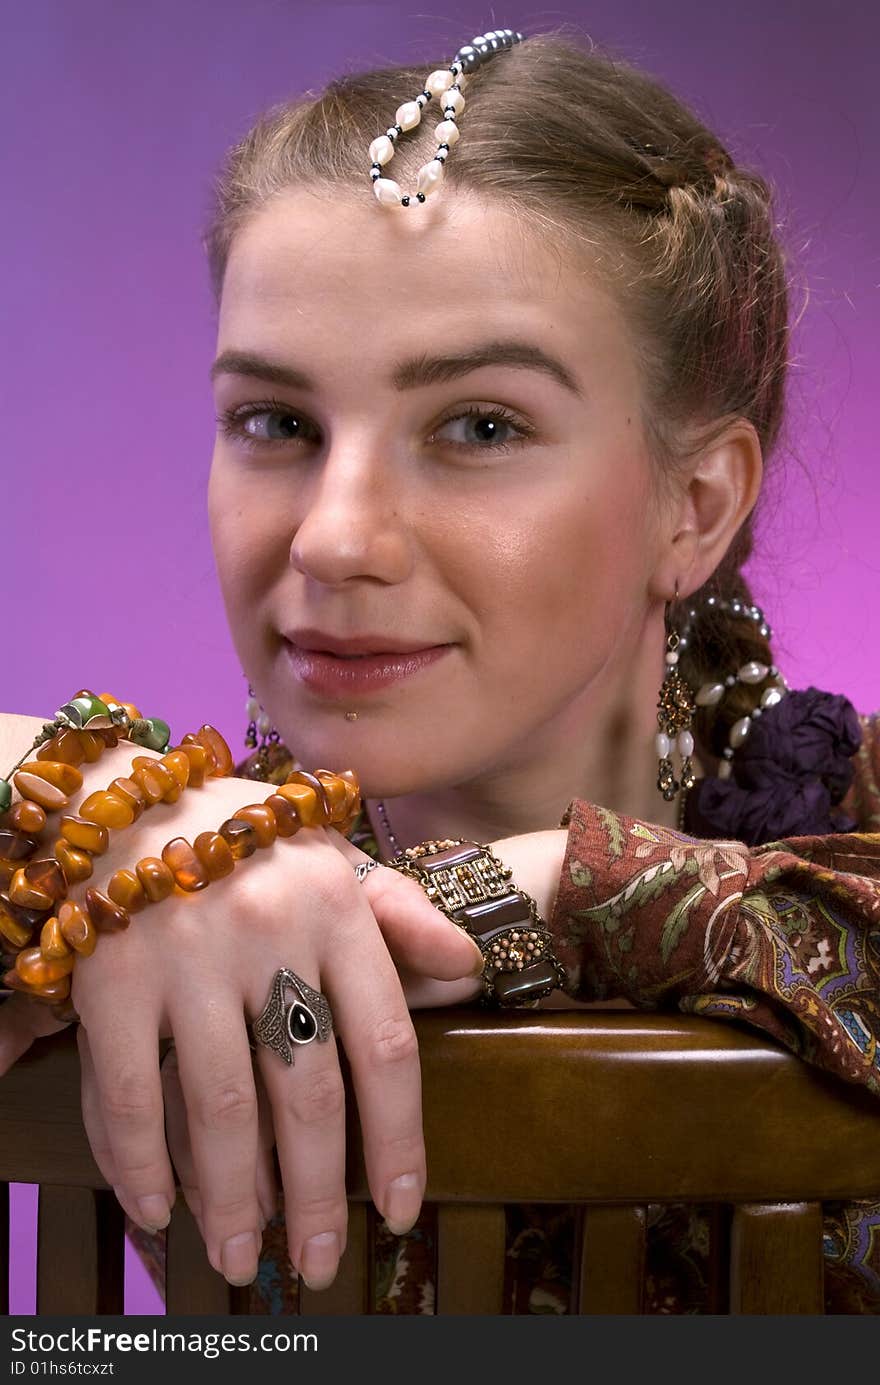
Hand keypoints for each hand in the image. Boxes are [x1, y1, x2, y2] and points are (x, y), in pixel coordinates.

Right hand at [22, 740, 483, 1290]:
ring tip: (242, 1257)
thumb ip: (401, 912)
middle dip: (318, 1195)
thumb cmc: (243, 839)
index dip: (399, 1139)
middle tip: (317, 1262)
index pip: (386, 1043)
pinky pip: (129, 1093)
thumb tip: (469, 970)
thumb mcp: (331, 854)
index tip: (401, 1208)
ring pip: (222, 1108)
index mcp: (336, 904)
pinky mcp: (109, 975)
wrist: (121, 798)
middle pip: (308, 1092)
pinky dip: (140, 1165)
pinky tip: (158, 1211)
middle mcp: (268, 930)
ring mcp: (185, 955)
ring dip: (234, 1200)